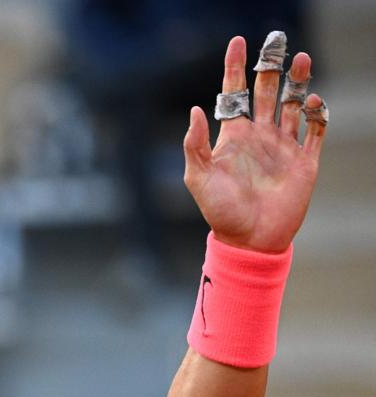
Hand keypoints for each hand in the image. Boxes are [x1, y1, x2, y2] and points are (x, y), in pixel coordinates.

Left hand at [183, 35, 326, 252]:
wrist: (249, 240)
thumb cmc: (220, 212)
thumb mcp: (199, 178)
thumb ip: (195, 145)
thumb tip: (195, 110)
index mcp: (233, 136)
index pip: (234, 92)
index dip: (235, 67)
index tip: (237, 42)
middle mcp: (259, 136)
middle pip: (266, 91)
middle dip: (271, 66)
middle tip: (276, 40)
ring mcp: (283, 147)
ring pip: (292, 105)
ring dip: (298, 82)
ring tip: (301, 58)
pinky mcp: (304, 162)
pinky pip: (315, 132)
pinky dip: (317, 115)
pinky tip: (313, 102)